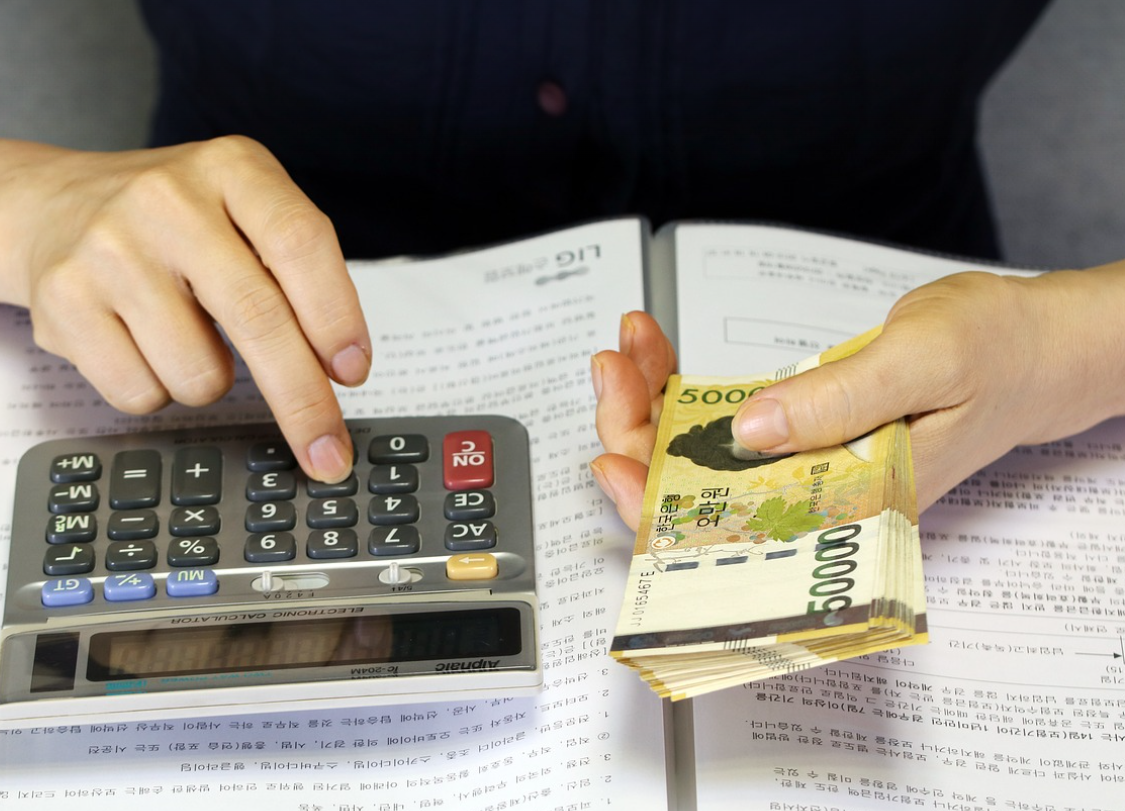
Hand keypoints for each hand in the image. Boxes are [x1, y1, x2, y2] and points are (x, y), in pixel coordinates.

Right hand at [0, 136, 369, 481]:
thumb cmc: (176, 223)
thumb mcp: (244, 212)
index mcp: (233, 169)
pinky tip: (142, 345)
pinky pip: (141, 392)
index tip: (354, 371)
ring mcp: (111, 248)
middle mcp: (169, 200)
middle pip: (258, 317)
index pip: (300, 242)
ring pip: (199, 372)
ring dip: (211, 383)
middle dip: (303, 399)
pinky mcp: (64, 300)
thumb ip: (296, 274)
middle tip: (327, 449)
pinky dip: (157, 390)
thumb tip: (337, 369)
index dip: (336, 316)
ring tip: (188, 337)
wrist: (55, 206)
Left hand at [592, 266, 1124, 529]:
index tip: (613, 456)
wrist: (1031, 347)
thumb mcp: (922, 363)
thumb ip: (839, 401)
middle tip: (615, 368)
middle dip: (638, 433)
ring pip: (700, 458)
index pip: (732, 533)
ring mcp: (802, 467)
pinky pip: (723, 424)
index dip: (659, 506)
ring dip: (651, 405)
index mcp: (850, 506)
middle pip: (697, 495)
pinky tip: (661, 354)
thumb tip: (751, 431)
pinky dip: (683, 388)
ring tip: (631, 347)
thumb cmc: (996, 355)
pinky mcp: (798, 434)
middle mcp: (817, 498)